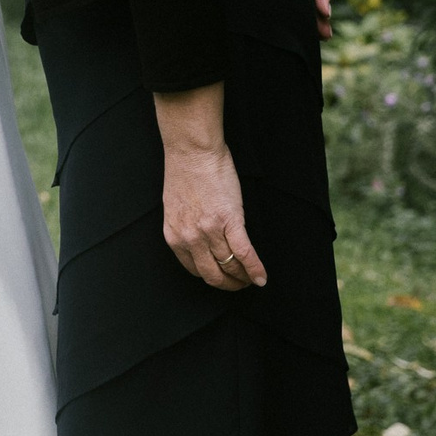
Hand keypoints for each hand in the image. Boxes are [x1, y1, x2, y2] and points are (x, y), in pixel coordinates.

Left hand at [161, 141, 265, 291]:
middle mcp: (189, 238)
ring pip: (229, 266)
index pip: (194, 269)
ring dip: (244, 277)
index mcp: (174, 235)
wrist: (193, 151)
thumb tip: (201, 243)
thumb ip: (186, 228)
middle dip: (228, 284)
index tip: (223, 278)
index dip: (212, 277)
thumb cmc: (185, 173)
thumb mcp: (176, 208)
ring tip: (253, 279)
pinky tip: (262, 278)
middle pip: (212, 274)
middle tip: (240, 285)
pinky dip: (254, 268)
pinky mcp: (229, 221)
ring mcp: (209, 231)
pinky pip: (244, 253)